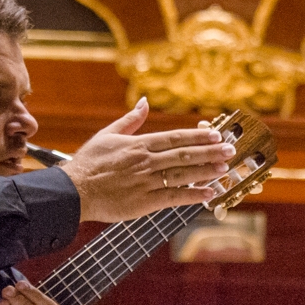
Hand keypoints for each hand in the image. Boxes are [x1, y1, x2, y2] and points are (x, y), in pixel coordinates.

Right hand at [60, 99, 235, 222]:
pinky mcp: (145, 202)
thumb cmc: (89, 163)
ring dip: (206, 171)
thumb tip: (145, 103)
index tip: (216, 134)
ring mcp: (146, 182)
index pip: (175, 138)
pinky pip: (174, 197)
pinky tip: (209, 193)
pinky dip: (193, 195)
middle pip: (184, 155)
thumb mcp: (107, 135)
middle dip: (210, 151)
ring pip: (182, 175)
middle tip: (231, 150)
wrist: (74, 191)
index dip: (198, 136)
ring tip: (225, 168)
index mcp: (139, 144)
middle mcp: (146, 161)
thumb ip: (131, 120)